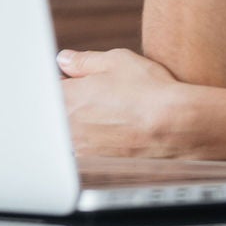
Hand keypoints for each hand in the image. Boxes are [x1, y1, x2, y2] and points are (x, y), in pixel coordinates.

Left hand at [59, 47, 192, 157]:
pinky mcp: (96, 165)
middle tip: (104, 99)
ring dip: (87, 127)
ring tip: (116, 117)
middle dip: (75, 105)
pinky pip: (89, 152)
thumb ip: (84, 61)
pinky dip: (100, 144)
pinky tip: (122, 134)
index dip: (65, 84)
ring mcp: (80, 148)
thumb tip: (66, 60)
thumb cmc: (149, 92)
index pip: (49, 89)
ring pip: (73, 135)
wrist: (176, 127)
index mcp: (67, 97)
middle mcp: (68, 126)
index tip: (79, 82)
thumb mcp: (117, 61)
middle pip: (59, 114)